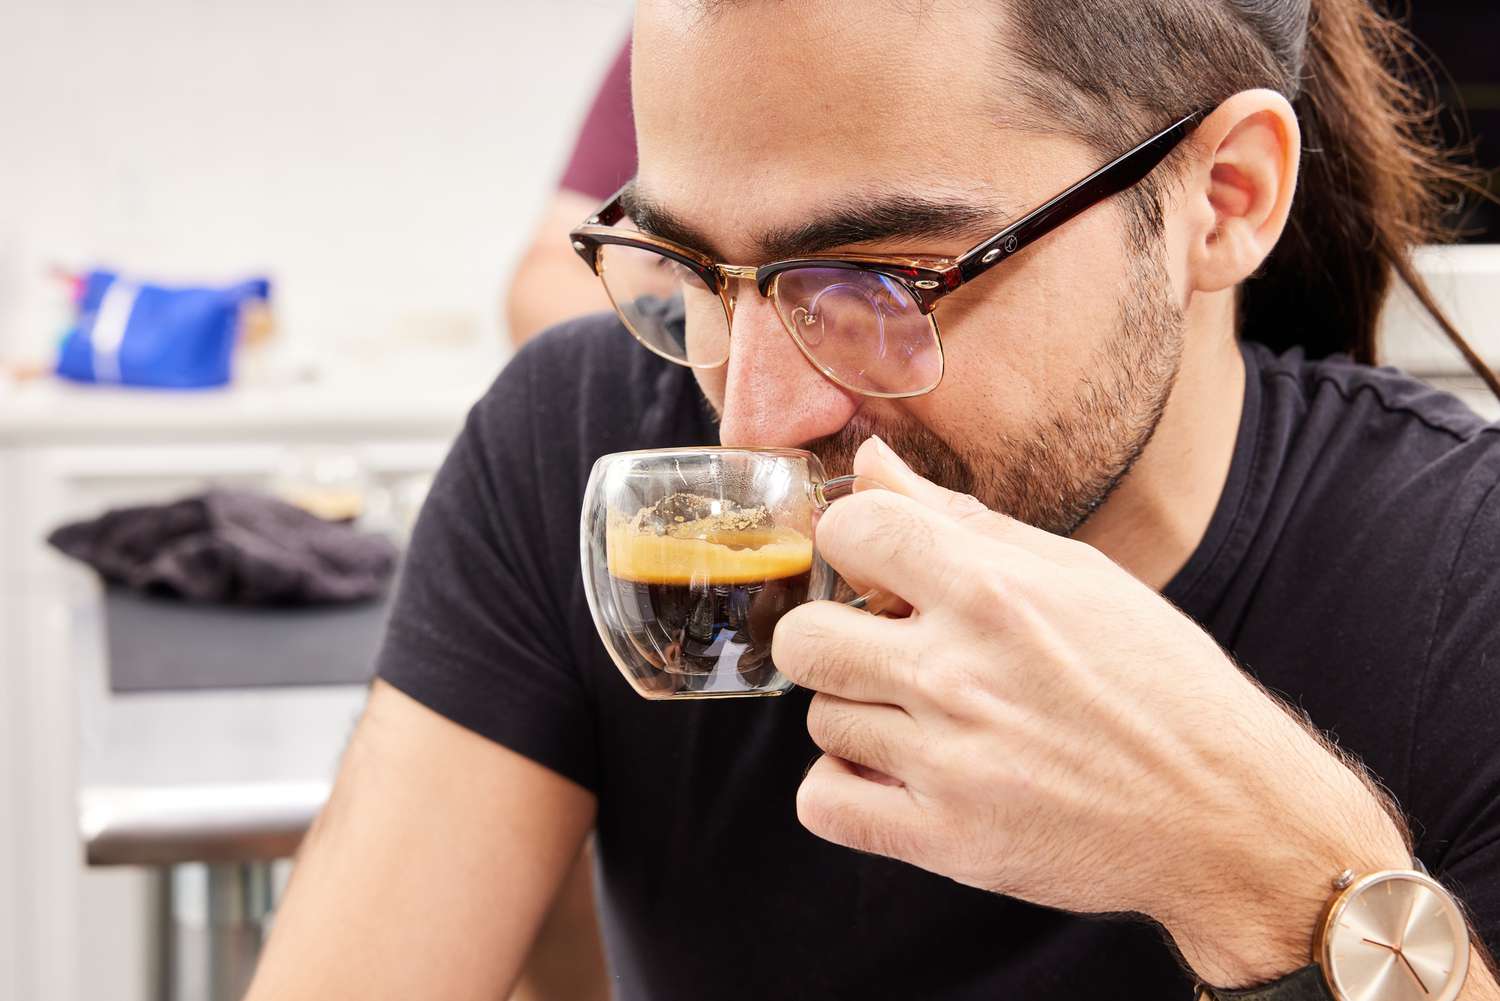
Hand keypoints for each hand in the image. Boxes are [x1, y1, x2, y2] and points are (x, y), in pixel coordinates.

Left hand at [774, 436, 1409, 985]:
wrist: (1227, 811)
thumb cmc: (1158, 681)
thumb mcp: (1076, 575)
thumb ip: (960, 518)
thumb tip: (872, 459)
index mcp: (994, 591)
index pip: (849, 529)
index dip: (852, 544)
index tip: (876, 570)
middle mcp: (960, 672)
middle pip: (804, 638)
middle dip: (829, 638)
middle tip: (878, 653)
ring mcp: (949, 761)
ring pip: (819, 721)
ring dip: (857, 716)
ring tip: (916, 721)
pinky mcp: (947, 839)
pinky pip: (821, 805)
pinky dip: (842, 792)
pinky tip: (890, 776)